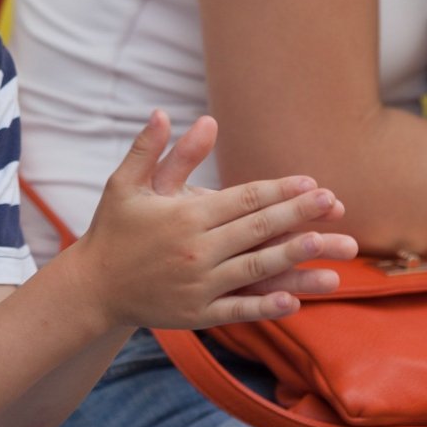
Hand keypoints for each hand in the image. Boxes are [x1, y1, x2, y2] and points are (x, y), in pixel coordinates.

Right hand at [78, 110, 357, 331]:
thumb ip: (151, 149)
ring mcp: (198, 285)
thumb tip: (165, 112)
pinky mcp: (196, 314)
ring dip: (295, 258)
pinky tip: (295, 302)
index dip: (279, 190)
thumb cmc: (113, 229)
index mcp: (184, 216)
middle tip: (334, 204)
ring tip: (329, 247)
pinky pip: (238, 310)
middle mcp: (195, 250)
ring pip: (256, 270)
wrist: (92, 286)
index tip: (311, 182)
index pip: (243, 200)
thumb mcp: (126, 182)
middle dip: (300, 216)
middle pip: (257, 230)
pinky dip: (266, 306)